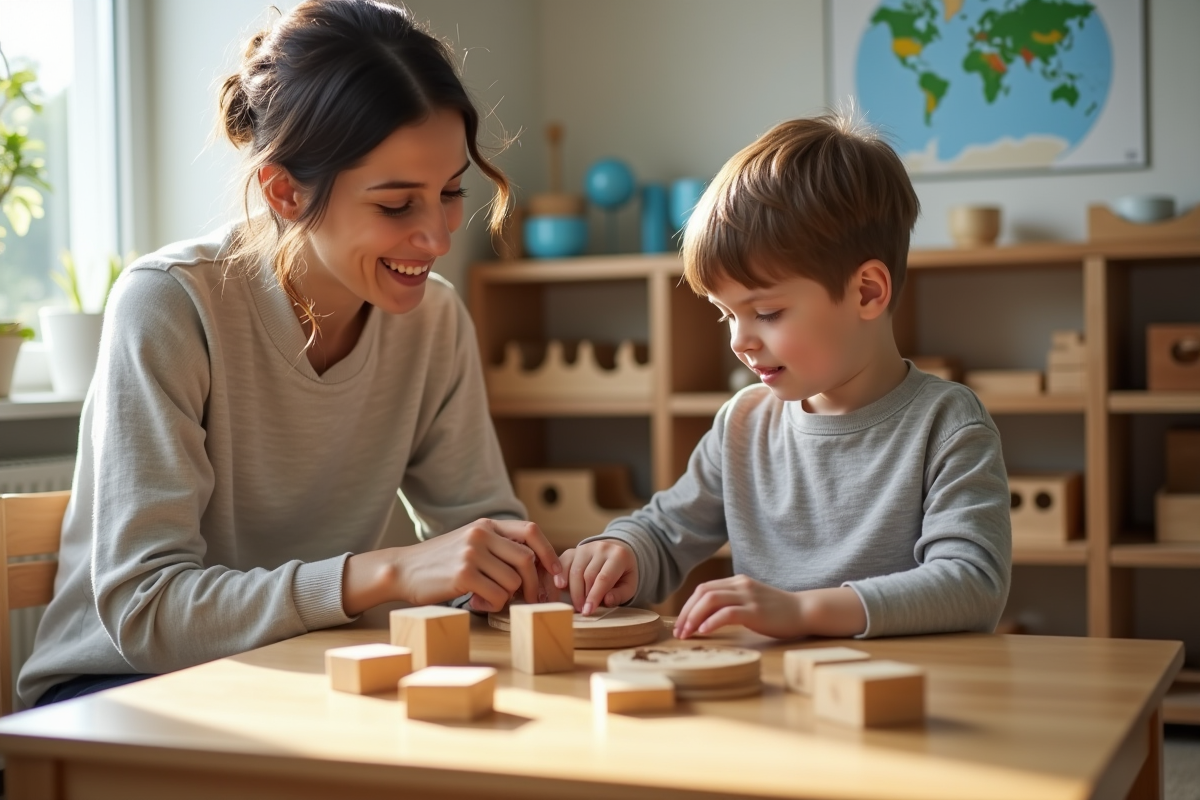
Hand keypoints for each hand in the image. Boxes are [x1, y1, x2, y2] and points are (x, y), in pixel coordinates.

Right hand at [342, 519, 560, 615]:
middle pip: (527, 560)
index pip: (531, 532)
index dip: (549, 554)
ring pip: (513, 581)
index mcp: (486, 524)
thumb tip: (536, 567)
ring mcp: (472, 553)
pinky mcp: (463, 575)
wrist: (402, 570)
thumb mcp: (470, 542)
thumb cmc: (440, 562)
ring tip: (489, 597)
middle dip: (533, 584)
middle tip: (530, 599)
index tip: (556, 575)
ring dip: (507, 596)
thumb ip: (498, 547)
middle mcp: (481, 534)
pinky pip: (497, 596)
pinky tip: (479, 602)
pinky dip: (494, 605)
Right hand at [552, 539, 637, 614]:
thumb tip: (607, 600)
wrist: (616, 554)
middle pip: (587, 575)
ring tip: (577, 604)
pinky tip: (560, 587)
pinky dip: (560, 575)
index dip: (594, 596)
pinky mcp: (573, 550)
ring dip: (573, 590)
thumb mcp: (629, 586)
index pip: (604, 578)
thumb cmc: (622, 574)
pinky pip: (563, 562)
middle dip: (583, 596)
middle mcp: (601, 547)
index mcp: (619, 555)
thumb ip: (620, 594)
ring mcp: (586, 547)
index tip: (588, 611)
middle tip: (583, 611)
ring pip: (574, 570)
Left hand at [673, 575, 803, 639]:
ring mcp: (748, 597)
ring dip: (694, 617)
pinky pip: (727, 613)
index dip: (688, 606)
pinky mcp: (755, 611)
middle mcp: (740, 585)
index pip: (703, 589)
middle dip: (686, 612)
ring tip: (687, 634)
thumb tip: (705, 619)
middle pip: (703, 592)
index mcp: (737, 581)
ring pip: (711, 600)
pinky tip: (703, 632)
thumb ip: (732, 603)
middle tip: (678, 632)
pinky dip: (711, 622)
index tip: (680, 624)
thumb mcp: (750, 601)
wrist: (803, 611)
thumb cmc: (776, 611)